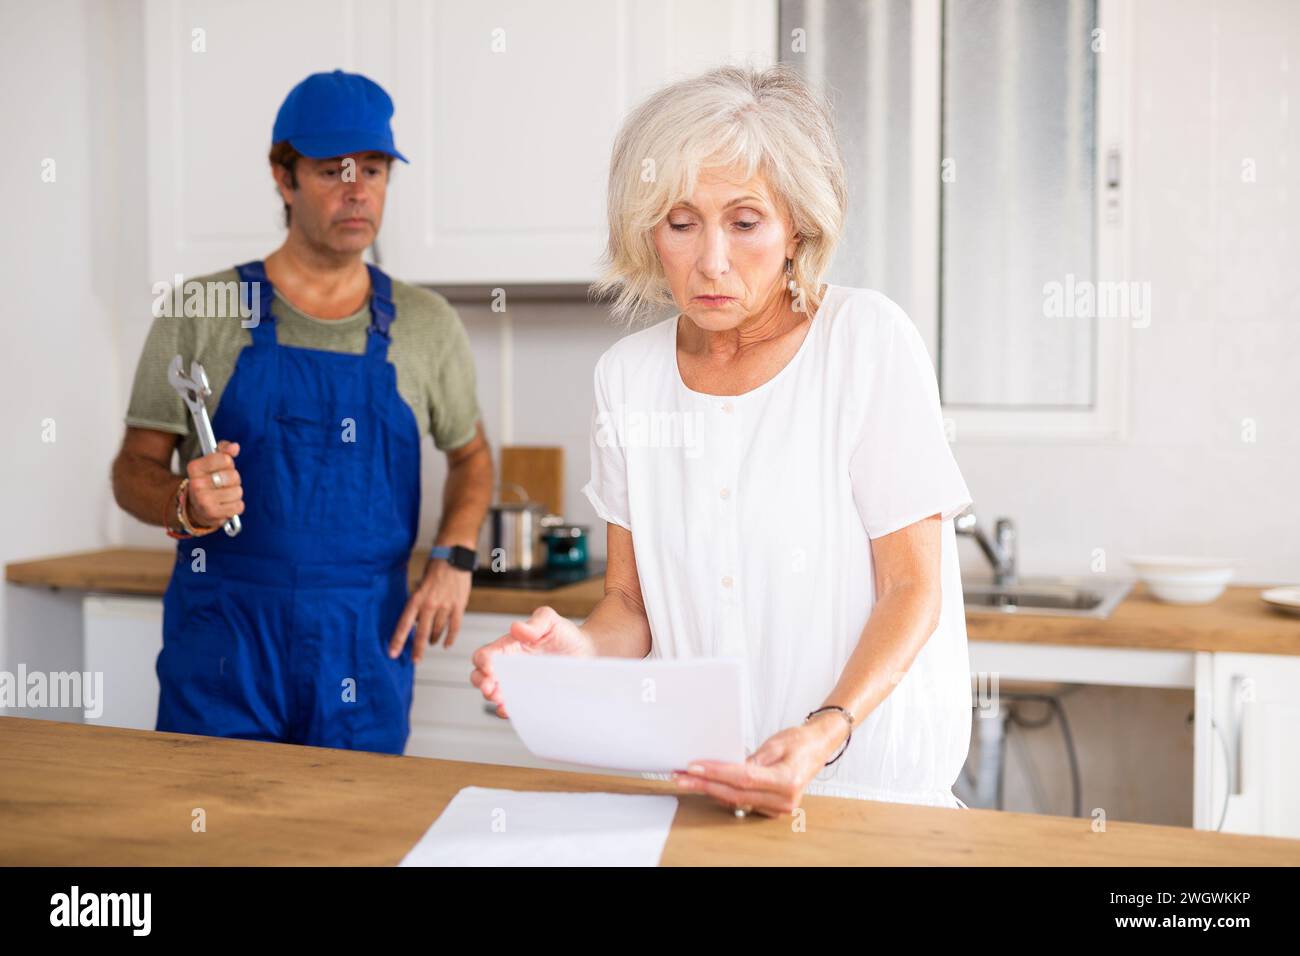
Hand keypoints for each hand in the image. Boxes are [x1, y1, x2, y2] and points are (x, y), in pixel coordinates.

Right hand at [185, 440, 243, 528]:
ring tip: (224, 494)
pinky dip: (236, 506)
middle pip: (233, 476)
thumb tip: (235, 447)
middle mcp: (196, 484)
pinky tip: (226, 504)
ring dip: (235, 493)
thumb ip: (223, 451)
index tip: (222, 467)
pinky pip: (239, 506)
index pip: (225, 459)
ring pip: (238, 491)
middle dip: (234, 479)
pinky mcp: (213, 514)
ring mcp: (204, 500)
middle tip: (224, 483)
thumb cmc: (208, 481)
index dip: (228, 463)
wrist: (195, 507)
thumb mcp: (211, 462)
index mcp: (195, 468)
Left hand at [388, 554, 472, 662]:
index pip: (404, 624)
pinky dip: (450, 637)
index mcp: (416, 599)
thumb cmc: (434, 568)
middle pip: (422, 633)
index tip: (393, 653)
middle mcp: (430, 604)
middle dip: (417, 649)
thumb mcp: (420, 585)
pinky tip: (446, 644)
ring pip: (437, 631)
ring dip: (433, 639)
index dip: (398, 640)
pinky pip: (454, 627)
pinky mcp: (458, 606)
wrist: (453, 557)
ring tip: (431, 642)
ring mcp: (445, 606)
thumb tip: (416, 621)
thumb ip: (418, 604)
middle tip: (415, 660)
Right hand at [469, 605, 595, 718]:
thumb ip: (535, 623)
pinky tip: (510, 709)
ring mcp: (518, 684)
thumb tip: (516, 628)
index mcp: (509, 647)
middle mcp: (509, 667)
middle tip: (489, 687)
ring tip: (499, 699)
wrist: (588, 653)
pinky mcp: (530, 698)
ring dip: (493, 698)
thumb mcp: (551, 621)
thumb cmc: (566, 635)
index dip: (483, 661)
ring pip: (494, 694)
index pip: (485, 654)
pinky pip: (514, 707)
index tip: (490, 667)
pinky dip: (508, 710)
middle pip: (481, 676)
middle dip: (481, 682)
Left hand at [672, 714, 848, 817]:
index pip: (744, 778)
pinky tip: (708, 784)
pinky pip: (743, 802)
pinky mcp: (772, 808)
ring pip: (736, 800)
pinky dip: (724, 792)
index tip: (695, 766)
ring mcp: (779, 807)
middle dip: (705, 784)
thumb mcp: (774, 744)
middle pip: (735, 793)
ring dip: (710, 789)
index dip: (717, 772)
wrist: (817, 748)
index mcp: (787, 781)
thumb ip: (752, 760)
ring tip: (688, 779)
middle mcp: (784, 799)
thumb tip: (725, 768)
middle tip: (682, 776)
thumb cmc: (799, 742)